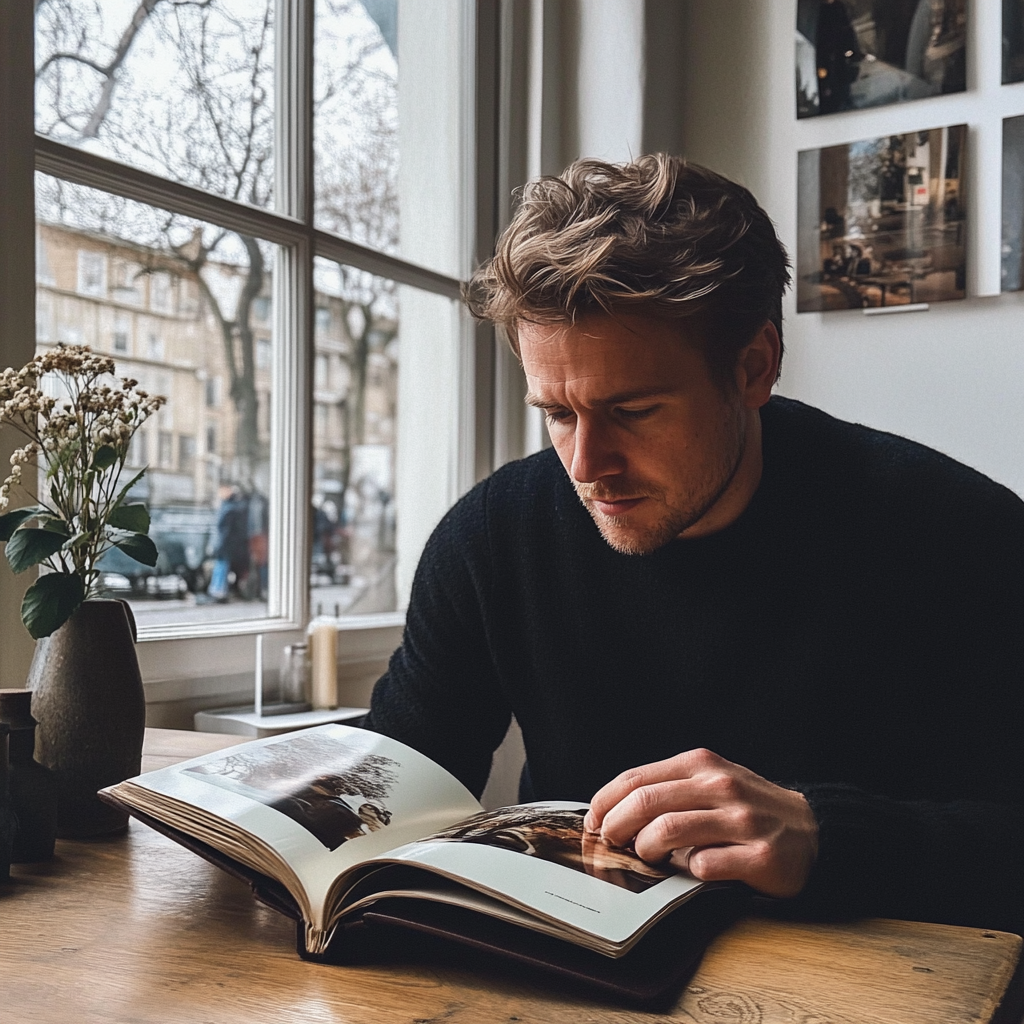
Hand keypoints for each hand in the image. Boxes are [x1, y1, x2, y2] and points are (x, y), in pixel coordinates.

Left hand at [584, 748, 818, 897]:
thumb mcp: (709, 781)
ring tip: (648, 857)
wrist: (812, 830)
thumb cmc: (748, 807)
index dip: (605, 802)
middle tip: (612, 843)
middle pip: (645, 803)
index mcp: (701, 764)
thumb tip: (611, 811)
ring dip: (647, 850)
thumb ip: (668, 789)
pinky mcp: (760, 856)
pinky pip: (706, 866)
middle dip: (616, 827)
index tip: (594, 821)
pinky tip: (691, 870)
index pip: (635, 779)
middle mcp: (720, 787)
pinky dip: (689, 871)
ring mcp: (742, 821)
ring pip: (668, 832)